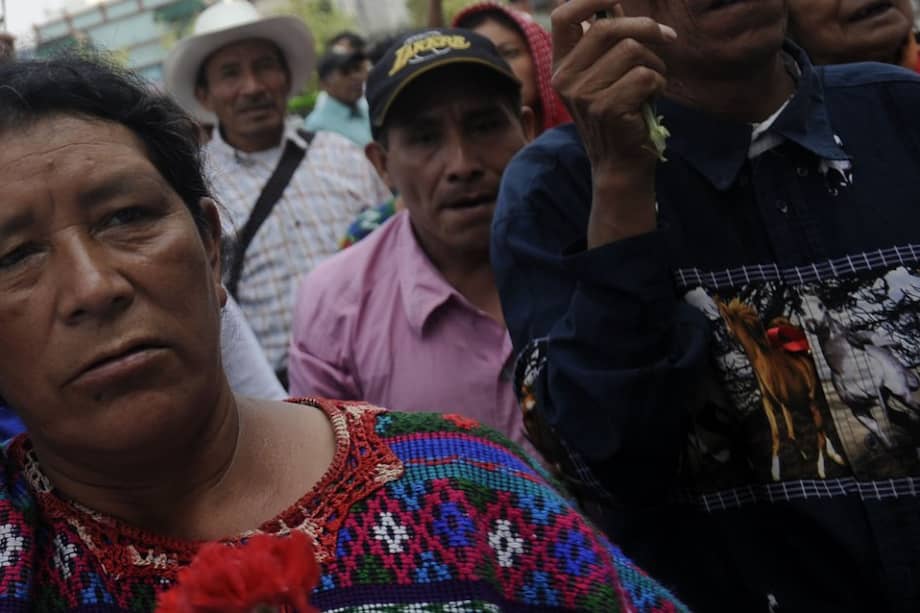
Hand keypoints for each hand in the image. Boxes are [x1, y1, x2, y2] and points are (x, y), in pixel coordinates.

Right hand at [551, 0, 676, 245]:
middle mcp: (564, 79)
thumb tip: (614, 4)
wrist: (620, 165)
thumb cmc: (619, 115)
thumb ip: (606, 42)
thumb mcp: (605, 75)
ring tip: (652, 84)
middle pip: (607, 27)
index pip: (564, 16)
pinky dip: (658, 85)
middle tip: (668, 37)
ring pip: (632, 50)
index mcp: (561, 66)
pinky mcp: (605, 108)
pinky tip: (650, 101)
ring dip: (655, 64)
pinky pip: (645, 75)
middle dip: (646, 27)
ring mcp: (582, 95)